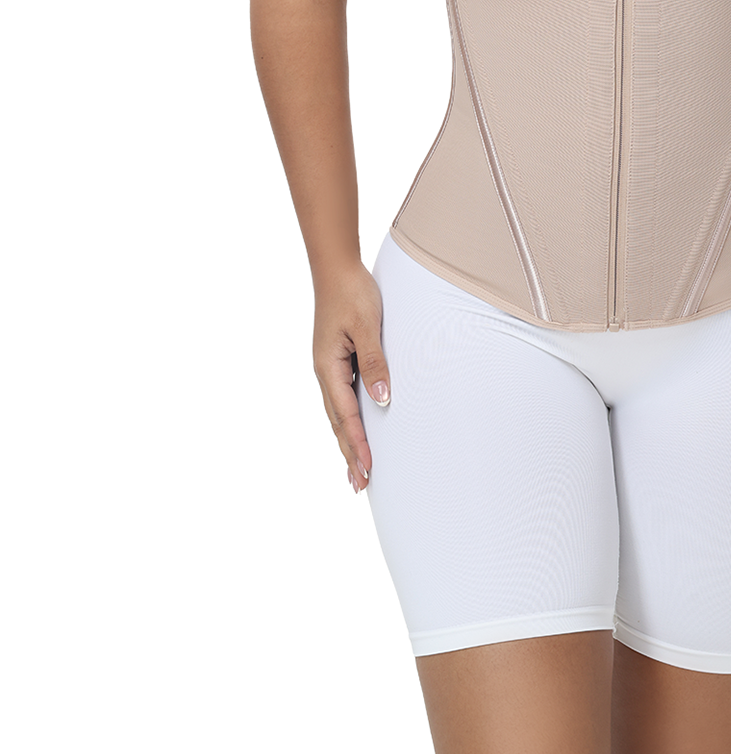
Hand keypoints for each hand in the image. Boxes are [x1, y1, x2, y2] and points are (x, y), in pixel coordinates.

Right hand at [312, 262, 390, 493]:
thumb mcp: (367, 327)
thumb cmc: (352, 293)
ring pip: (338, 412)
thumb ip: (375, 363)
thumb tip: (382, 400)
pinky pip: (342, 398)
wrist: (336, 268)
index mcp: (328, 367)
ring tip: (356, 470)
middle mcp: (325, 372)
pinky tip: (355, 430)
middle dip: (349, 453)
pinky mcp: (336, 360)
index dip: (357, 444)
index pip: (345, 415)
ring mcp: (329, 367)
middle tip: (360, 485)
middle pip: (337, 422)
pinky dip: (348, 420)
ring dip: (347, 441)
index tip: (368, 470)